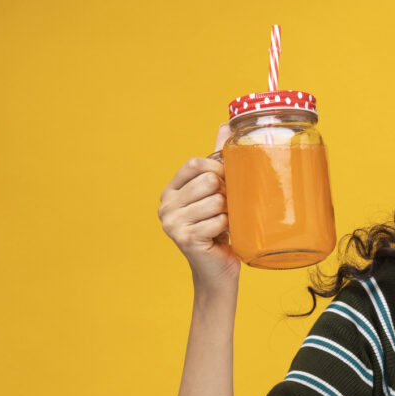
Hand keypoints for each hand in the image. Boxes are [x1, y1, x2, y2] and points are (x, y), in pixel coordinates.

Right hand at [157, 123, 239, 286]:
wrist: (218, 271)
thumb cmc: (220, 230)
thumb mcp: (217, 191)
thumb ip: (217, 159)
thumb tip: (226, 124)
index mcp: (170, 191)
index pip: (195, 163)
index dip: (218, 170)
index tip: (226, 185)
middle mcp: (165, 205)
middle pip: (209, 181)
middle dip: (226, 195)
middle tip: (225, 212)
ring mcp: (172, 222)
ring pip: (216, 200)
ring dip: (229, 214)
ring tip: (223, 225)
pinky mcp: (185, 238)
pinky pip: (219, 220)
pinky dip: (228, 229)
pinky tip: (221, 238)